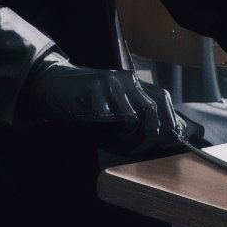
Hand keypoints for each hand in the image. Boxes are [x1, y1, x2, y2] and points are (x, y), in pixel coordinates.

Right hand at [18, 55, 184, 153]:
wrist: (53, 82)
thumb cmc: (86, 98)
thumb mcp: (114, 103)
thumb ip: (136, 114)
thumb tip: (166, 134)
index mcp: (133, 82)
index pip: (162, 99)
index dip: (171, 121)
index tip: (172, 141)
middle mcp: (125, 79)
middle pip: (152, 109)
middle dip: (149, 134)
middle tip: (137, 147)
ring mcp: (110, 82)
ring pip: (132, 115)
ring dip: (127, 133)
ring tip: (117, 137)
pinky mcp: (94, 89)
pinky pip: (108, 116)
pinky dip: (105, 127)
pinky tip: (97, 125)